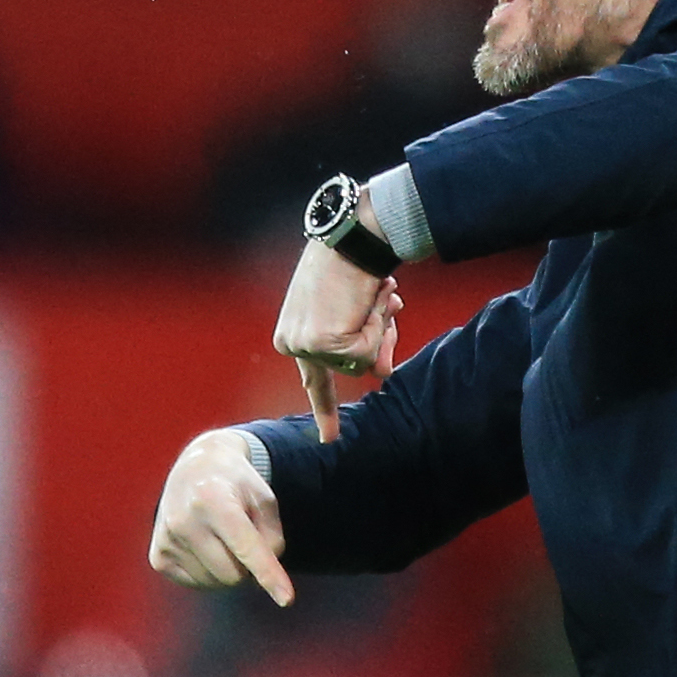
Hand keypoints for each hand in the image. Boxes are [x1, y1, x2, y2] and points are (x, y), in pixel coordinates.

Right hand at [149, 429, 294, 606]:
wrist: (194, 469)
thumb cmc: (236, 484)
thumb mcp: (264, 499)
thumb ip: (272, 538)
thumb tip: (263, 579)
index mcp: (214, 500)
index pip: (247, 548)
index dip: (268, 574)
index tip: (286, 599)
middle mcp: (184, 521)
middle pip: (233, 574)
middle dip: (246, 565)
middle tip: (242, 538)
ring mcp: (167, 541)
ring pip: (215, 582)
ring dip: (227, 568)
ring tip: (221, 537)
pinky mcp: (158, 558)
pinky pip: (196, 584)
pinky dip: (209, 572)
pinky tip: (205, 546)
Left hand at [273, 241, 403, 442]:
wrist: (350, 237)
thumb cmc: (353, 266)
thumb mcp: (357, 315)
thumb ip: (365, 349)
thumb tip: (382, 376)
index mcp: (292, 334)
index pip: (314, 379)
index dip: (325, 409)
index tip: (329, 439)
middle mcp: (291, 343)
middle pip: (353, 367)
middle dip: (378, 339)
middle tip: (386, 301)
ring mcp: (304, 345)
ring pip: (363, 361)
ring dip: (379, 327)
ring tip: (373, 294)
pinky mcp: (322, 344)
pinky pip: (368, 353)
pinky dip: (378, 326)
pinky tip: (369, 299)